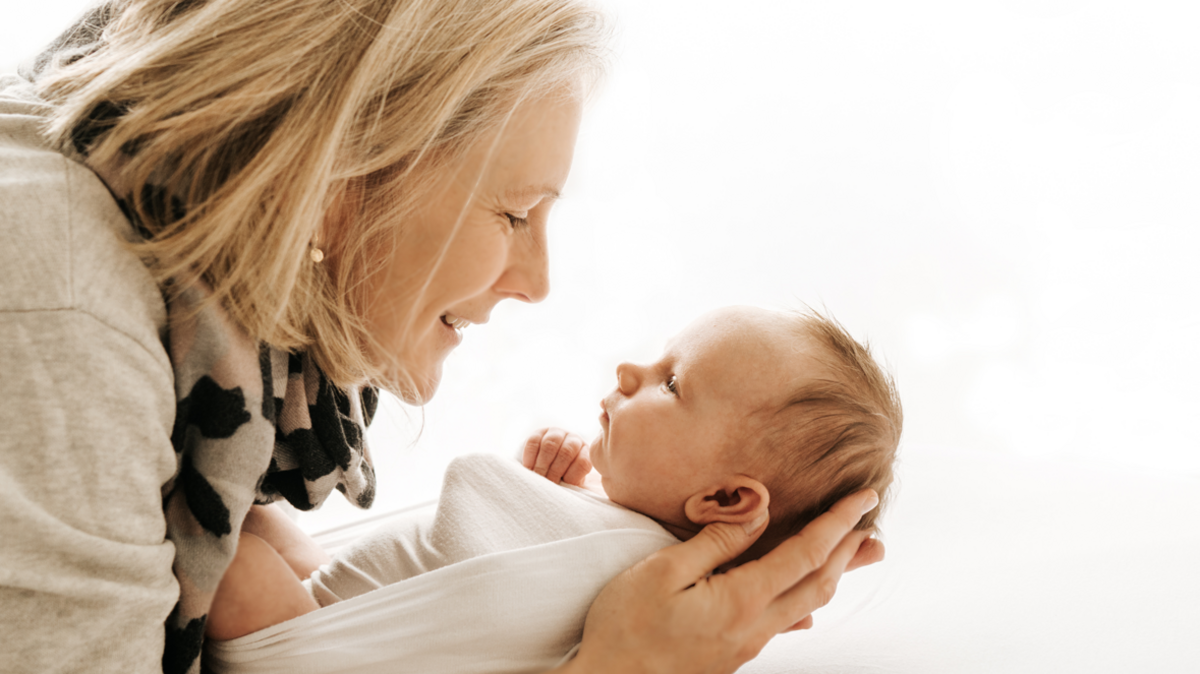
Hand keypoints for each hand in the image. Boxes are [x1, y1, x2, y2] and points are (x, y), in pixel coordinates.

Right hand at [522, 427, 592, 485]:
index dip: (571, 477)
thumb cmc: (561, 478)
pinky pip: (534, 441)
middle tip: (546, 484)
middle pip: (566, 452)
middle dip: (554, 471)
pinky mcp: (539, 432)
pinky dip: (530, 456)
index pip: (583, 462)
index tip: (561, 487)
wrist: (546, 465)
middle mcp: (574, 439)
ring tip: (537, 477)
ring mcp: (557, 433)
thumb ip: (573, 486)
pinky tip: (528, 467)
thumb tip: (570, 494)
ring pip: (550, 444)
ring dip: (542, 464)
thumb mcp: (571, 483)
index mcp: (585, 453)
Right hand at [561, 489, 883, 673]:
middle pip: (818, 584)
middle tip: (873, 524)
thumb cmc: (625, 628)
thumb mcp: (663, 570)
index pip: (806, 554)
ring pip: (806, 605)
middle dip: (849, 550)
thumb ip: (716, 540)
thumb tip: (757, 511)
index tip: (864, 498)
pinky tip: (806, 602)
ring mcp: (746, 645)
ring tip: (855, 554)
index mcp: (741, 601)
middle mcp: (754, 627)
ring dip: (833, 574)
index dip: (839, 523)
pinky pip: (783, 623)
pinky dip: (805, 600)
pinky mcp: (732, 655)